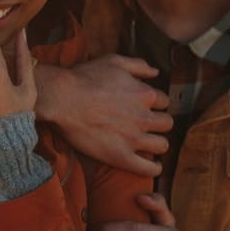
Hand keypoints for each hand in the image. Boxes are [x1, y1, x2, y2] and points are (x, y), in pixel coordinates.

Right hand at [36, 54, 172, 175]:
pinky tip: (152, 165)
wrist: (62, 99)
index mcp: (145, 94)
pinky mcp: (121, 156)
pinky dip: (154, 168)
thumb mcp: (114, 61)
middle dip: (159, 123)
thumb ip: (138, 65)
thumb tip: (156, 72)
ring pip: (162, 145)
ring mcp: (134, 138)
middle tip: (147, 124)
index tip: (146, 106)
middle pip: (167, 123)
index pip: (164, 101)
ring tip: (149, 143)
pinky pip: (149, 169)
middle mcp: (144, 117)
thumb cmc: (84, 78)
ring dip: (157, 143)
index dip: (155, 103)